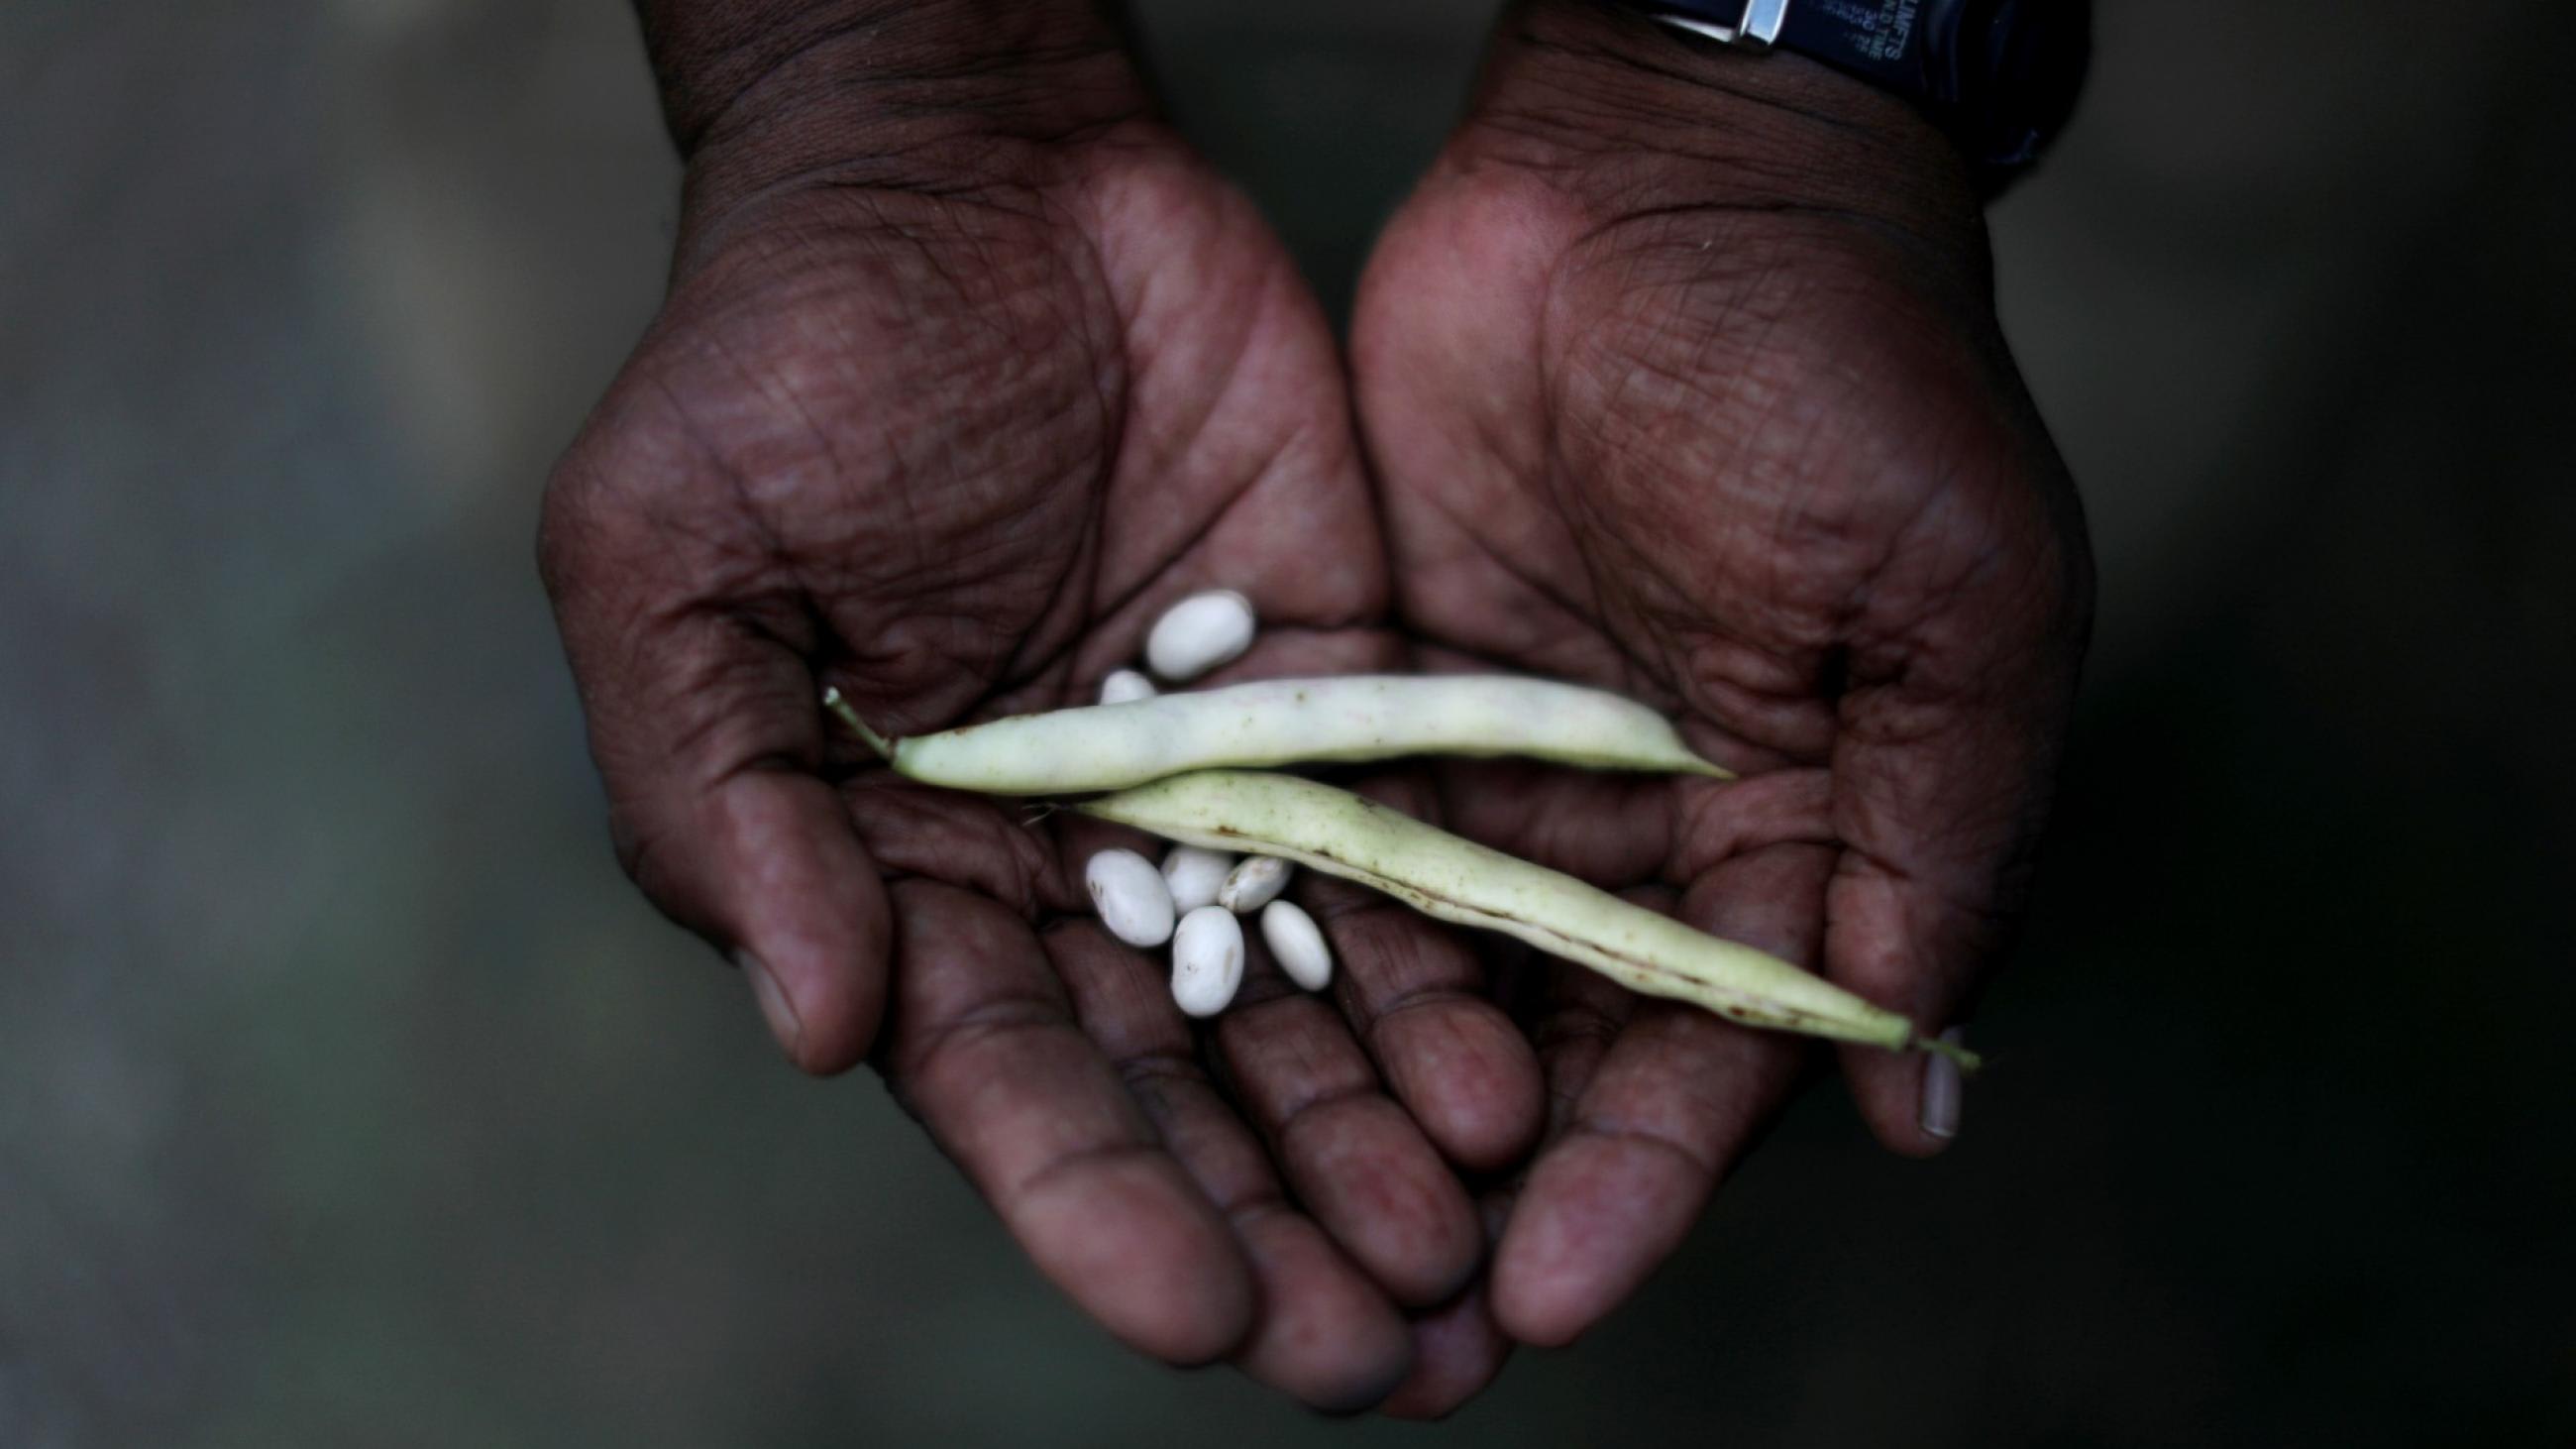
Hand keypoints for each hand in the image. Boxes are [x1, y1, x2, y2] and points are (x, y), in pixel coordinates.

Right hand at [541, 6, 1538, 1409]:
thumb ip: (720, 806)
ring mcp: (1213, 785)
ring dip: (1389, 1144)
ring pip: (1313, 1004)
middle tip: (1377, 1361)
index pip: (1006, 1082)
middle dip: (1277, 1228)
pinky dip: (1460, 964)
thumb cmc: (774, 364)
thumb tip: (826, 1032)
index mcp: (903, 870)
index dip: (1098, 1207)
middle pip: (1185, 1089)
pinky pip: (1410, 848)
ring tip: (1473, 1270)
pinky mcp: (1335, 693)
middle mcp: (1067, 863)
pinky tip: (1520, 1075)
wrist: (965, 173)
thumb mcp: (670, 572)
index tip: (1197, 1316)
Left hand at [1351, 1, 2094, 1345]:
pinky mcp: (1374, 688)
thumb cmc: (1852, 371)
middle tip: (1385, 1338)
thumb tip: (1911, 1110)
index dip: (1639, 1179)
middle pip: (1553, 1055)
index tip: (1552, 1287)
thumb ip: (1932, 854)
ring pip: (1421, 979)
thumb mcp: (1947, 612)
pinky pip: (1318, 842)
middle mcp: (1643, 835)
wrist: (1665, 169)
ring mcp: (1498, 767)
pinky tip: (1201, 1050)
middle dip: (1479, 1197)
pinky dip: (1273, 947)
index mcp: (1802, 839)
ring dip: (1359, 1115)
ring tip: (1275, 1245)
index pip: (1711, 1055)